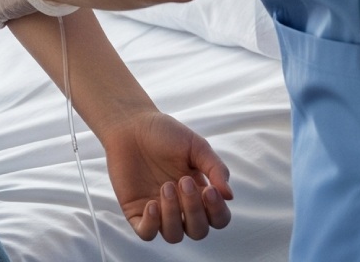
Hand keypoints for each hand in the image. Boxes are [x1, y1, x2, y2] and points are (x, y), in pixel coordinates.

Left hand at [102, 110, 233, 242]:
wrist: (130, 124)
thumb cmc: (164, 133)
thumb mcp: (196, 146)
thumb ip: (215, 168)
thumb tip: (229, 196)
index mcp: (198, 194)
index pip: (217, 219)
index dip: (217, 211)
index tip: (210, 189)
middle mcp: (180, 207)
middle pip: (198, 231)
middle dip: (194, 210)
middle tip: (183, 181)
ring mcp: (158, 211)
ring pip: (174, 235)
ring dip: (173, 215)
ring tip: (166, 187)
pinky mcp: (136, 210)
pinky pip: (146, 233)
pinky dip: (151, 225)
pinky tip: (151, 204)